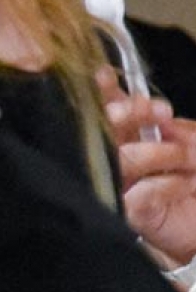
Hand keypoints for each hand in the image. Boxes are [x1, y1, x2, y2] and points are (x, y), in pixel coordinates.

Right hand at [99, 71, 195, 267]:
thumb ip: (182, 130)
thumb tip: (162, 120)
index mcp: (135, 138)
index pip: (113, 111)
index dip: (107, 93)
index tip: (107, 77)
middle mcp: (121, 159)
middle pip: (105, 131)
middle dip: (128, 115)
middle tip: (155, 111)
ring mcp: (121, 186)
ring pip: (122, 159)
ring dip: (158, 151)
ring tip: (186, 157)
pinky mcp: (129, 214)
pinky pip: (137, 194)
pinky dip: (164, 184)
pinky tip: (182, 184)